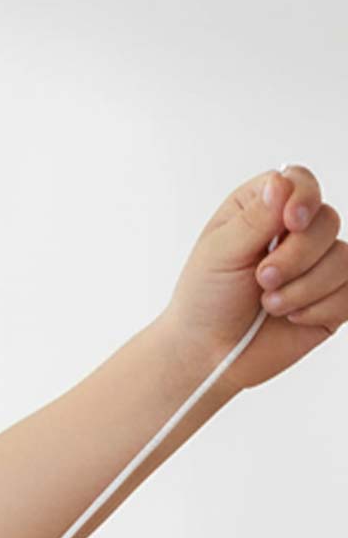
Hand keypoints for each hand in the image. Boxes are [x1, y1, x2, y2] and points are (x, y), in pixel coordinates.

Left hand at [156, 163, 343, 393]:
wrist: (208, 354)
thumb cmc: (204, 301)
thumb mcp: (220, 253)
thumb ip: (256, 218)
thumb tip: (281, 182)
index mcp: (262, 211)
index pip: (300, 182)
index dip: (304, 198)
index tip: (289, 223)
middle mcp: (293, 233)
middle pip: (327, 221)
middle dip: (296, 256)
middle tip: (262, 279)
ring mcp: (316, 265)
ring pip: (342, 258)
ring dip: (302, 287)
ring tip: (269, 303)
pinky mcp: (333, 298)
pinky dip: (316, 308)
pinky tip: (289, 317)